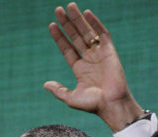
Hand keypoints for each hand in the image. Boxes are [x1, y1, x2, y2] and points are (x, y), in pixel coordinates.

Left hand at [44, 3, 145, 131]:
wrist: (112, 104)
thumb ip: (59, 90)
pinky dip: (96, 23)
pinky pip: (103, 34)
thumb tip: (45, 84)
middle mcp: (89, 59)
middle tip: (58, 10)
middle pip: (76, 37)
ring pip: (87, 32)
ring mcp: (99, 54)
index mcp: (80, 69)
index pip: (67, 48)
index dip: (60, 37)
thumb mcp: (71, 98)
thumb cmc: (93, 105)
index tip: (52, 25)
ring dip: (78, 19)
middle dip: (67, 23)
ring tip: (70, 6)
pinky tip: (87, 13)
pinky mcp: (110, 51)